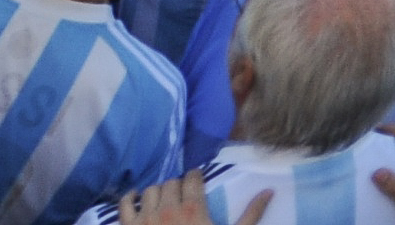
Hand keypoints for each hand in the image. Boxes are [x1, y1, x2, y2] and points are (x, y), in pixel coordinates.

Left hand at [119, 177, 263, 224]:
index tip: (197, 179)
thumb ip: (251, 214)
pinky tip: (137, 199)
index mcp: (193, 210)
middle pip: (171, 183)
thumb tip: (269, 191)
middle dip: (179, 186)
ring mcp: (145, 218)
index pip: (191, 178)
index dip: (195, 176)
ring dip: (159, 192)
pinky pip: (125, 203)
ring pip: (150, 190)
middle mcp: (167, 208)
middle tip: (184, 195)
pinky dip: (131, 198)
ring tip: (166, 200)